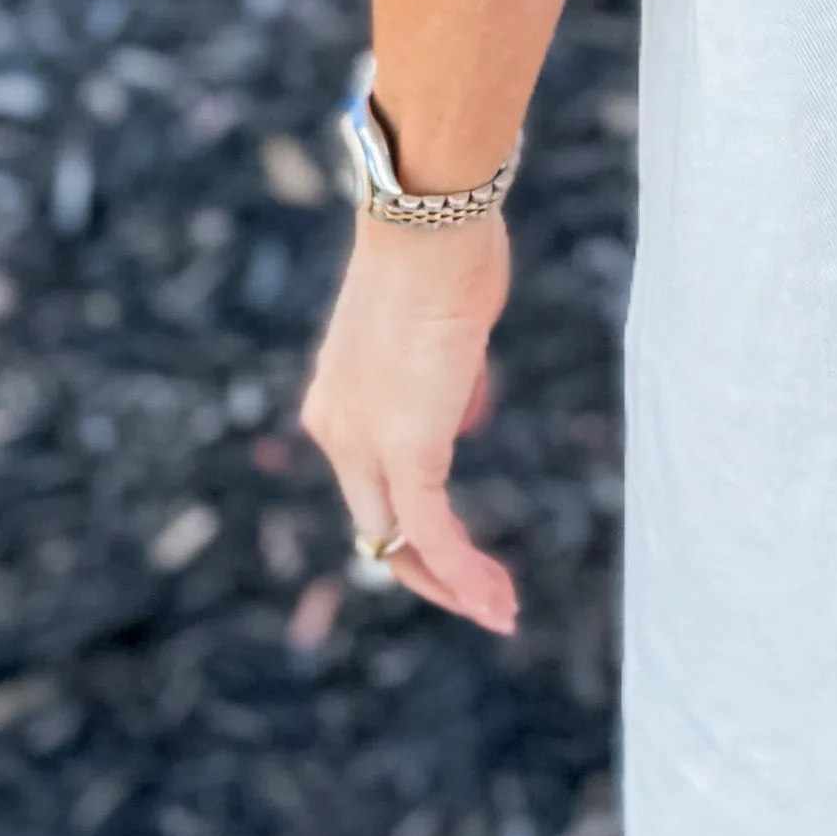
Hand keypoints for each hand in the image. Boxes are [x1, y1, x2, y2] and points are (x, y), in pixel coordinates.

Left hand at [299, 217, 518, 631]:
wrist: (429, 224)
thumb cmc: (443, 256)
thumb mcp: (440, 331)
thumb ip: (442, 381)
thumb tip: (461, 414)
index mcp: (336, 404)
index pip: (370, 487)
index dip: (414, 523)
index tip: (461, 544)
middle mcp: (337, 432)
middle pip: (378, 530)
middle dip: (431, 573)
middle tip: (484, 598)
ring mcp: (366, 444)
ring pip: (402, 544)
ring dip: (454, 587)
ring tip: (500, 611)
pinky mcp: (407, 449)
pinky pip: (434, 531)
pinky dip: (464, 573)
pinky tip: (495, 599)